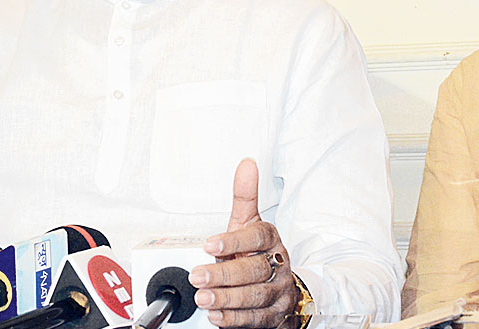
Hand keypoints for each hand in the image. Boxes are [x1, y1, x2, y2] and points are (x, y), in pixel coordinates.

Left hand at [190, 158, 297, 327]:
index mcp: (271, 240)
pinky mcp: (274, 315)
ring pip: (254, 297)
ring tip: (204, 297)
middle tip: (198, 275)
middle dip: (224, 275)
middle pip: (254, 271)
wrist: (280, 286)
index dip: (234, 241)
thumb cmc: (257, 252)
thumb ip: (245, 197)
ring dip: (227, 299)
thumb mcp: (249, 223)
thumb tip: (246, 165)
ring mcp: (277, 292)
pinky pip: (255, 319)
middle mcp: (277, 265)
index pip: (258, 237)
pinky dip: (234, 318)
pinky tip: (217, 316)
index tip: (210, 244)